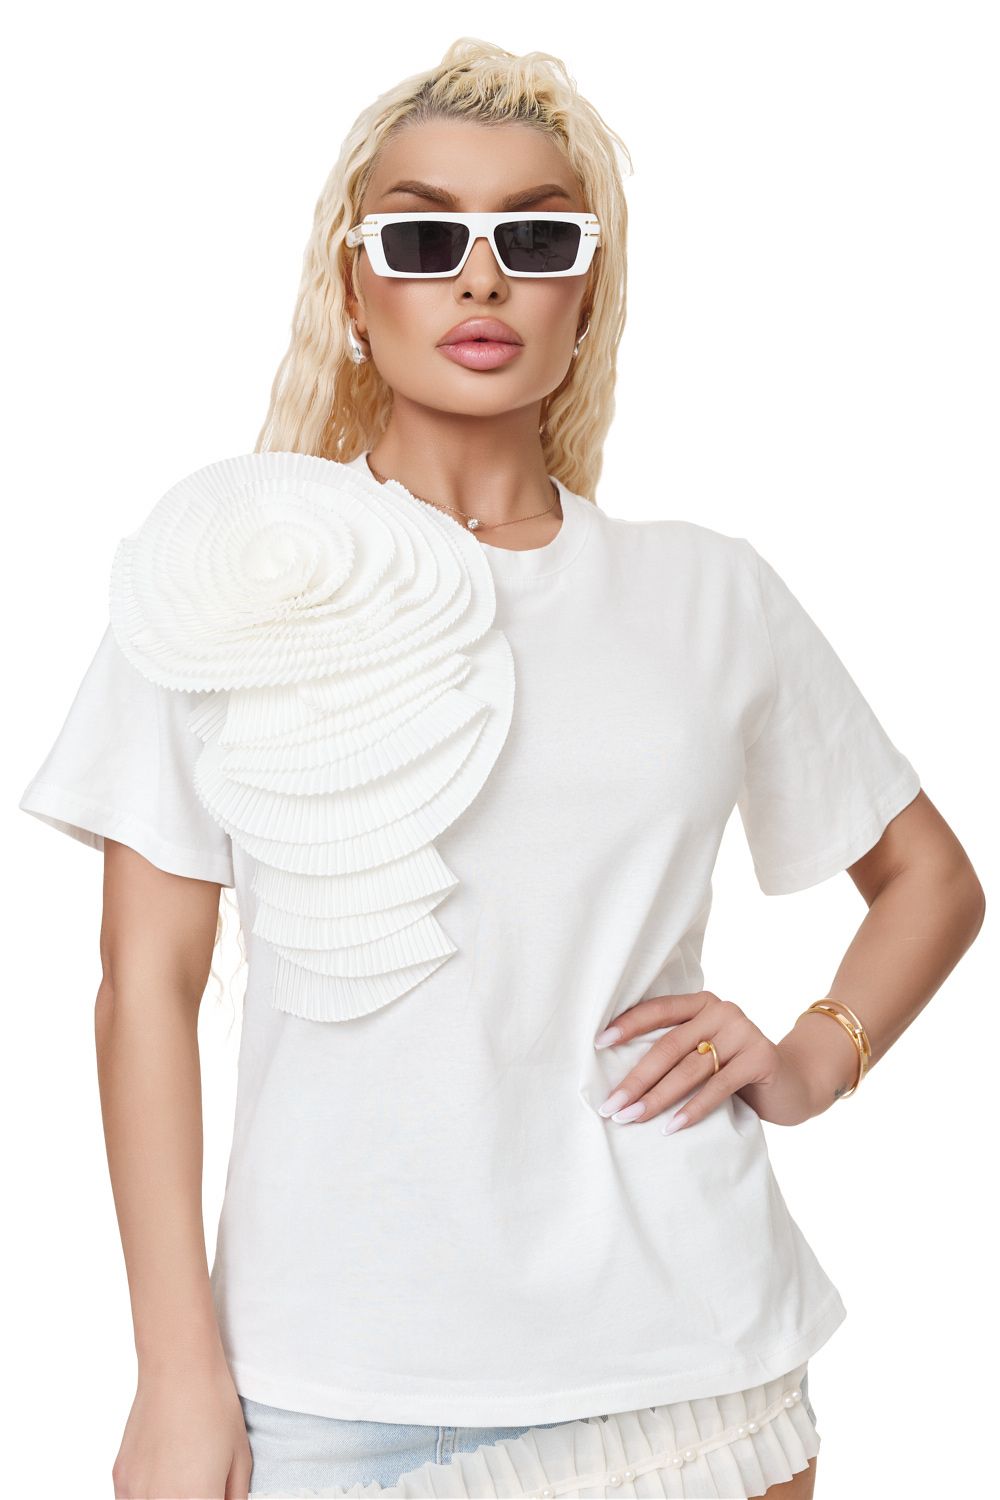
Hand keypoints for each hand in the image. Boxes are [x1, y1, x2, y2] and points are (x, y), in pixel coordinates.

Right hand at [112, 1350, 251, 1498]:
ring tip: (183, 1478)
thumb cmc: (214, 1405)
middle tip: (203, 1483)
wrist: (179, 1367)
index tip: (217, 1493)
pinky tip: (164, 1476)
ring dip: (170, 1499)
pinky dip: (149, 1495)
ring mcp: (134, 1492)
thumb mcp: (240, 1458)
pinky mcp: (121, 1478)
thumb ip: (235, 1497)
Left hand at [593, 989, 819, 1132]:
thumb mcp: (705, 1052)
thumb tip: (619, 1077)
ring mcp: (744, 1032)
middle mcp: (722, 1010)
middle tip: (611, 1104)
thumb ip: (676, 1050)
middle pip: (669, 1046)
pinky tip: (671, 1127)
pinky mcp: (761, 1058)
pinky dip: (692, 1109)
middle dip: (637, 1078)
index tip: (597, 1044)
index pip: (658, 1010)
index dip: (627, 1025)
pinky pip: (718, 1087)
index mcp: (702, 1003)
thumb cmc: (735, 1070)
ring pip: (690, 1069)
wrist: (793, 1083)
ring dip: (657, 1098)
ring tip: (632, 1118)